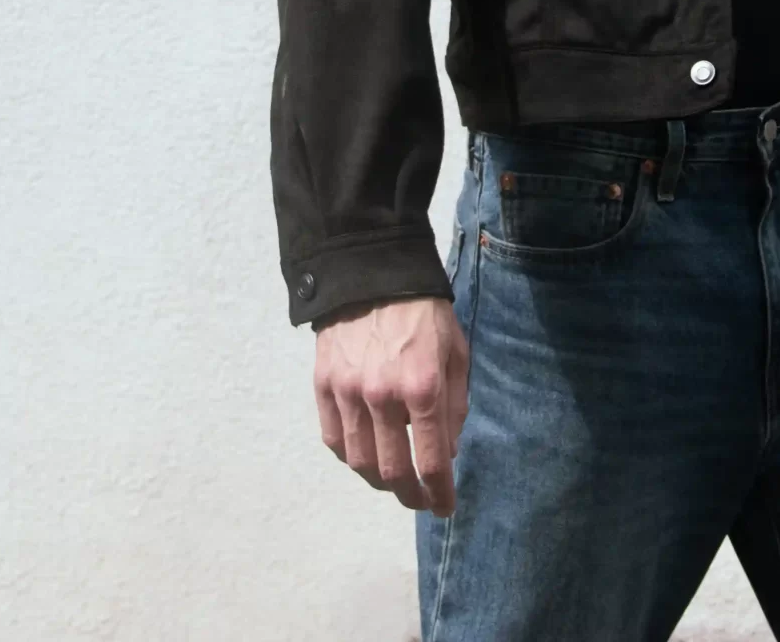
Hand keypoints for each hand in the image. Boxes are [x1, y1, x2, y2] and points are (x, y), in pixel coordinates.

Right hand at [313, 295, 470, 515]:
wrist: (372, 273)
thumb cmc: (424, 313)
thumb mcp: (456, 352)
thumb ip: (455, 404)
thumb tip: (447, 451)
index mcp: (422, 387)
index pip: (431, 461)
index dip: (440, 493)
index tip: (445, 507)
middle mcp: (382, 397)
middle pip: (392, 471)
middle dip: (410, 496)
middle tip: (420, 500)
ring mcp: (347, 392)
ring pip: (359, 462)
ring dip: (379, 482)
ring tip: (394, 482)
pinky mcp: (323, 385)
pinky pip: (334, 439)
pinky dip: (350, 457)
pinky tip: (364, 455)